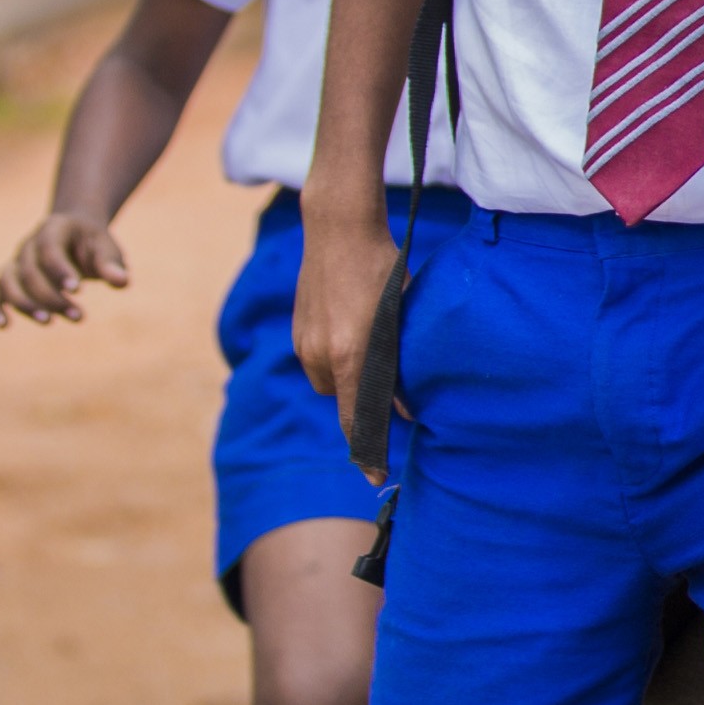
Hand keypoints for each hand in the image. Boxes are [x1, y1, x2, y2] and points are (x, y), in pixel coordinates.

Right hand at [0, 211, 127, 325]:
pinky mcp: (10, 277)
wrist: (76, 235)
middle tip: (79, 317)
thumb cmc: (93, 244)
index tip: (79, 291)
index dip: (60, 271)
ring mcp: (16, 261)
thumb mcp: (107, 249)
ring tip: (49, 322)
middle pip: (30, 272)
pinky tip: (4, 325)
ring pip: (8, 282)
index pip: (49, 249)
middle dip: (52, 297)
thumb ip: (111, 264)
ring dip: (26, 304)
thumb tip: (121, 281)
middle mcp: (29, 244)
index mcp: (53, 229)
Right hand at [293, 202, 399, 432]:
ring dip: (347, 374)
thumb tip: (406, 409)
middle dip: (361, 397)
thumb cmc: (380, 267)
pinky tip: (351, 327)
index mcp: (349, 354)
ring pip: (328, 380)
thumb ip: (400, 364)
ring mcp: (304, 342)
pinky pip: (317, 359)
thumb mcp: (399, 314)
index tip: (374, 476)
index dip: (366, 450)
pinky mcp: (297, 329)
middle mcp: (319, 354)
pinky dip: (334, 356)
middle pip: (342, 399)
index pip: (354, 418)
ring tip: (368, 342)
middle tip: (387, 380)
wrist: (337, 228)